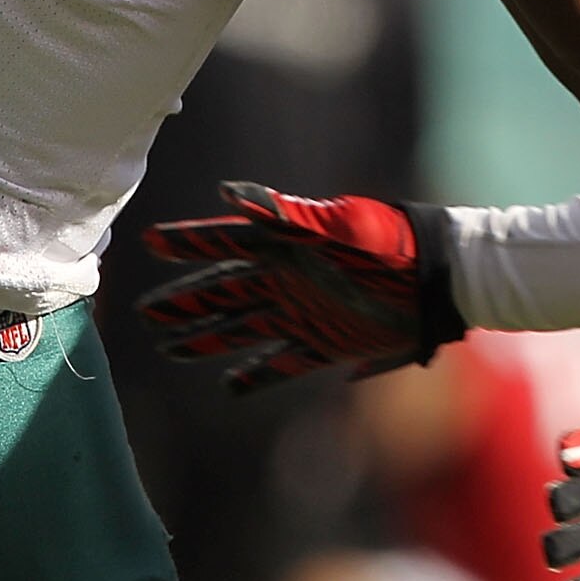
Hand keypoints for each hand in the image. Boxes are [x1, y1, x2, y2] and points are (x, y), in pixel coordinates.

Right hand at [139, 184, 458, 393]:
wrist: (436, 278)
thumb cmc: (389, 241)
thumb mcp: (337, 223)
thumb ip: (283, 214)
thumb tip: (227, 193)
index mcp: (285, 246)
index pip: (223, 242)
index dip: (188, 242)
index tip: (149, 240)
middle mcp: (285, 280)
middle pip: (222, 292)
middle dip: (184, 301)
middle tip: (143, 312)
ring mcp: (301, 314)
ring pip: (240, 329)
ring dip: (206, 338)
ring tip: (169, 349)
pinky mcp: (324, 345)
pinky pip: (280, 364)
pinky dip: (255, 375)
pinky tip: (228, 388)